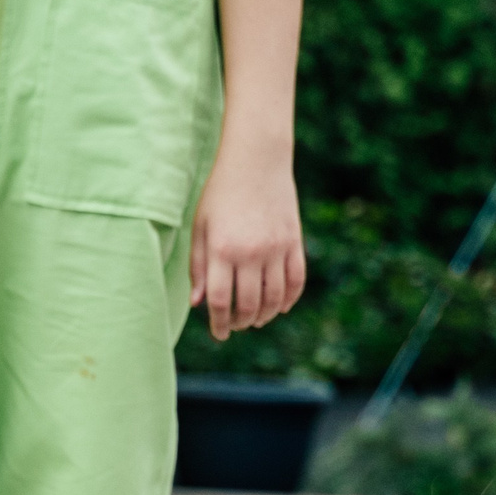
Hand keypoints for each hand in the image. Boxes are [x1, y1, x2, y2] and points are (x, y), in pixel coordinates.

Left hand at [187, 140, 305, 340]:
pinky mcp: (294, 241)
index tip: (218, 334)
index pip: (220, 301)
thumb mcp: (201, 228)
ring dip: (264, 315)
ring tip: (255, 319)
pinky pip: (296, 280)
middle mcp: (251, 252)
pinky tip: (280, 306)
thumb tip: (199, 304)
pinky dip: (290, 299)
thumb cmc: (221, 194)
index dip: (218, 324)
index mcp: (222, 250)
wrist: (256, 161)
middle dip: (240, 322)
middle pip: (248, 305)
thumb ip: (199, 267)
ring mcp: (276, 248)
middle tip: (235, 326)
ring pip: (274, 298)